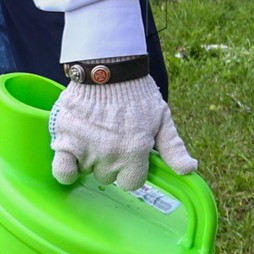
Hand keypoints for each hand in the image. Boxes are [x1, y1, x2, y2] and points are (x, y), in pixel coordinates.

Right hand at [47, 74, 196, 189]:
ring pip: (88, 172)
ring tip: (95, 138)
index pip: (133, 183)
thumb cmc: (138, 94)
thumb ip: (174, 148)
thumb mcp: (162, 119)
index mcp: (136, 151)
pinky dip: (67, 170)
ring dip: (91, 161)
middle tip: (113, 140)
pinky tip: (74, 158)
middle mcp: (111, 155)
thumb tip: (190, 170)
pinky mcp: (66, 141)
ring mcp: (87, 149)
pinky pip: (63, 171)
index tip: (130, 156)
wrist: (107, 70)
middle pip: (109, 178)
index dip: (132, 171)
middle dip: (112, 164)